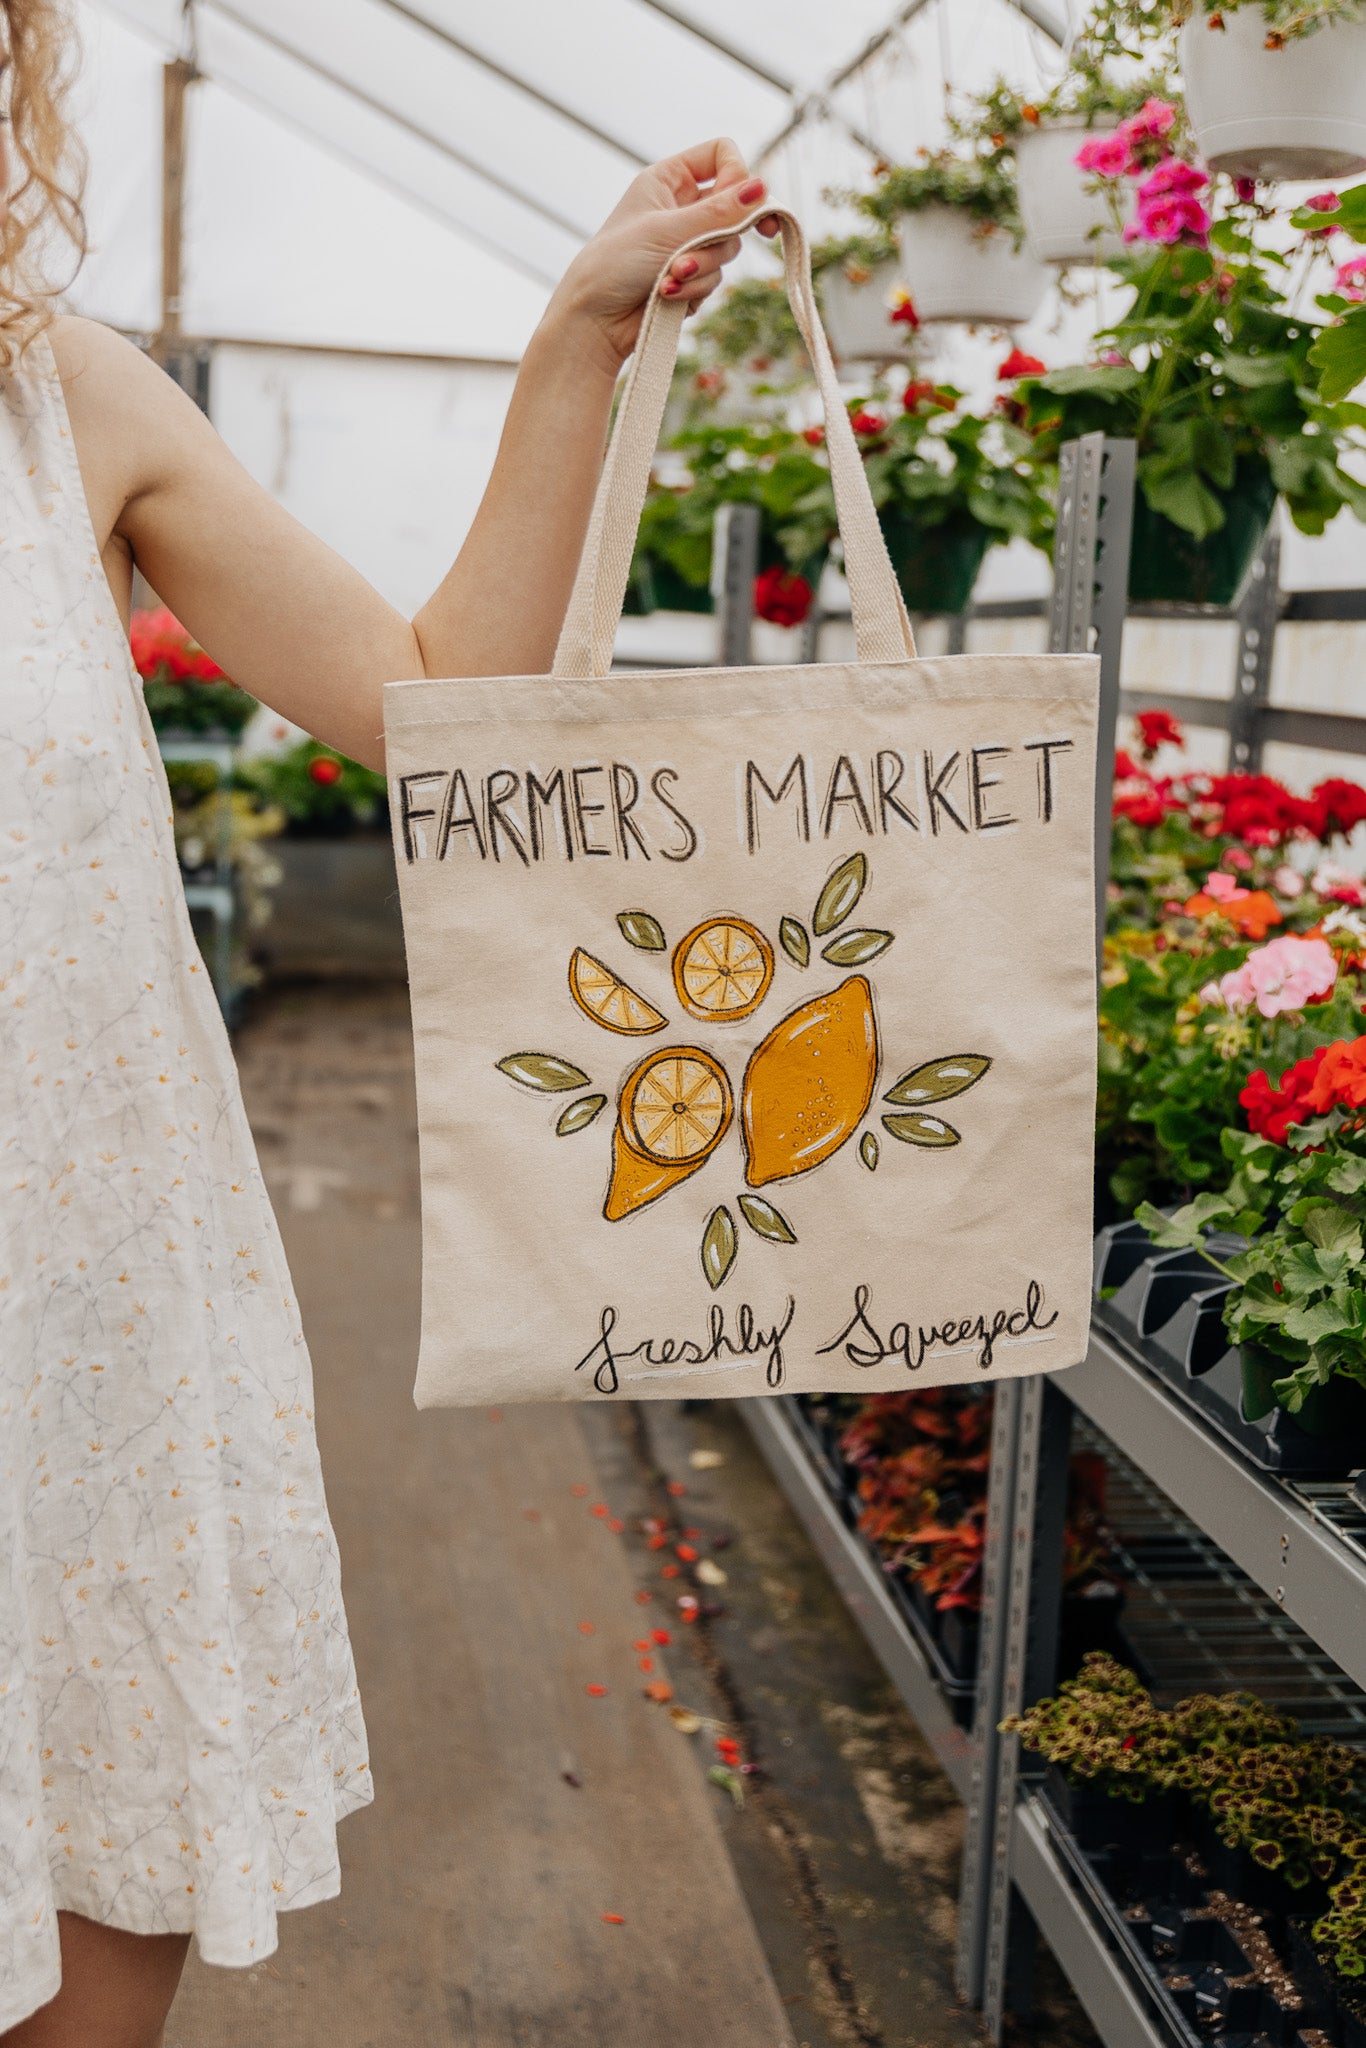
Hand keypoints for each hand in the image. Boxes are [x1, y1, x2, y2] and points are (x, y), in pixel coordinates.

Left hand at [546, 137, 779, 375]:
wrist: (593, 320)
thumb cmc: (616, 264)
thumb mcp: (669, 232)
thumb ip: (719, 213)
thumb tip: (763, 190)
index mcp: (668, 179)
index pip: (721, 154)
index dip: (736, 175)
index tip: (740, 202)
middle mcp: (680, 206)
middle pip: (733, 207)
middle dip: (717, 236)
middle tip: (704, 249)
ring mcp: (687, 243)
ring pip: (727, 248)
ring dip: (702, 269)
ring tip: (669, 280)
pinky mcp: (690, 276)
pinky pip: (714, 278)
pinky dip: (695, 289)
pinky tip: (666, 296)